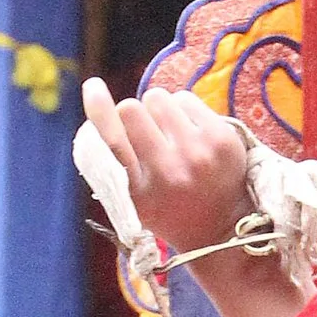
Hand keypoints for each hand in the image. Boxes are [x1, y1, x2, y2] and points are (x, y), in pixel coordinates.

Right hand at [81, 77, 303, 316]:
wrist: (222, 230)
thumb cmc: (169, 208)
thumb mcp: (135, 200)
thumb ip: (115, 164)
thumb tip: (102, 107)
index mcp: (139, 192)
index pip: (112, 139)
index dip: (98, 108)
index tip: (94, 86)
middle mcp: (169, 172)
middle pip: (131, 109)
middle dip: (134, 114)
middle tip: (147, 133)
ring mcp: (198, 154)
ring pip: (158, 98)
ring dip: (158, 110)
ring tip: (170, 135)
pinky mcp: (222, 139)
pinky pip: (185, 99)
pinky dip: (182, 110)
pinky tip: (191, 134)